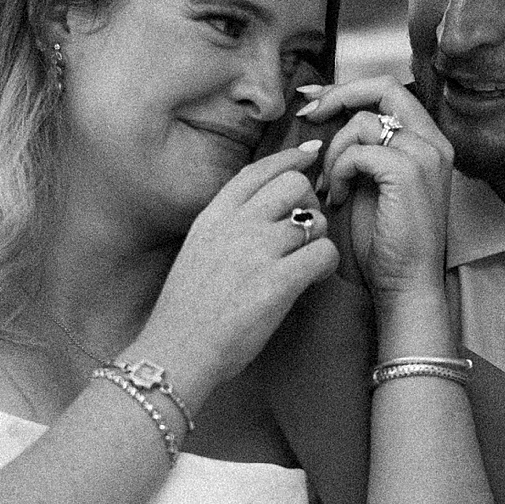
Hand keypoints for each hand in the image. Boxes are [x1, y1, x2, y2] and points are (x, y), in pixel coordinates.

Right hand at [135, 145, 339, 401]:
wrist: (178, 350)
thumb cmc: (188, 312)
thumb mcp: (197, 252)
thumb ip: (226, 227)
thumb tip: (263, 211)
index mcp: (213, 216)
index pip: (258, 170)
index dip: (290, 157)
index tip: (311, 153)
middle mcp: (236, 224)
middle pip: (294, 184)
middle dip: (308, 203)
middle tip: (304, 230)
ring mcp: (257, 250)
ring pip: (314, 219)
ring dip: (317, 238)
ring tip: (304, 262)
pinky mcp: (279, 281)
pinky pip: (324, 252)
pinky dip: (326, 264)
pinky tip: (312, 279)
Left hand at [298, 79, 454, 310]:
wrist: (405, 283)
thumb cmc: (384, 241)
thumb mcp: (371, 182)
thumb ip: (361, 148)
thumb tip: (326, 116)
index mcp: (428, 141)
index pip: (388, 90)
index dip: (348, 88)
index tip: (313, 98)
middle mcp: (433, 141)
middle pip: (384, 87)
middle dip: (339, 95)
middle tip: (310, 115)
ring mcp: (424, 155)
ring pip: (362, 123)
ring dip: (333, 153)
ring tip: (329, 186)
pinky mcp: (408, 172)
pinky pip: (357, 151)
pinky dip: (338, 172)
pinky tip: (337, 198)